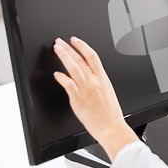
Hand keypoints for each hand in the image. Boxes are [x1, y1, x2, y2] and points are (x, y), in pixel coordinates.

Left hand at [53, 37, 137, 160]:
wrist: (111, 127)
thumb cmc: (110, 113)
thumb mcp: (108, 92)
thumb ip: (98, 82)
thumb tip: (88, 75)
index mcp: (103, 79)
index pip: (92, 57)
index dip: (82, 46)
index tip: (75, 40)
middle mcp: (94, 82)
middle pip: (80, 60)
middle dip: (69, 49)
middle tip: (60, 42)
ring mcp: (86, 90)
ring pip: (74, 68)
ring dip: (64, 57)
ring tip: (57, 50)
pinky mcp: (78, 100)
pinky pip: (68, 85)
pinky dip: (62, 78)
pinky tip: (57, 74)